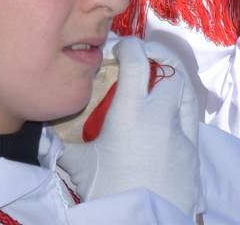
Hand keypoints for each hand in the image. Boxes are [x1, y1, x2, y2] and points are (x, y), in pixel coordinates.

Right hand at [64, 36, 202, 210]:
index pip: (138, 61)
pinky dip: (180, 114)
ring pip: (189, 94)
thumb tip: (45, 136)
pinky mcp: (194, 157)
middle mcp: (162, 117)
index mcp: (132, 112)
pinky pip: (191, 124)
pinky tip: (165, 126)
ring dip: (175, 84)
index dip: (130, 46)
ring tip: (160, 86)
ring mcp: (184, 137)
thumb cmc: (109, 194)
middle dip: (159, 59)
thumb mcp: (78, 166)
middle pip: (173, 71)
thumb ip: (62, 145)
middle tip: (144, 61)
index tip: (121, 48)